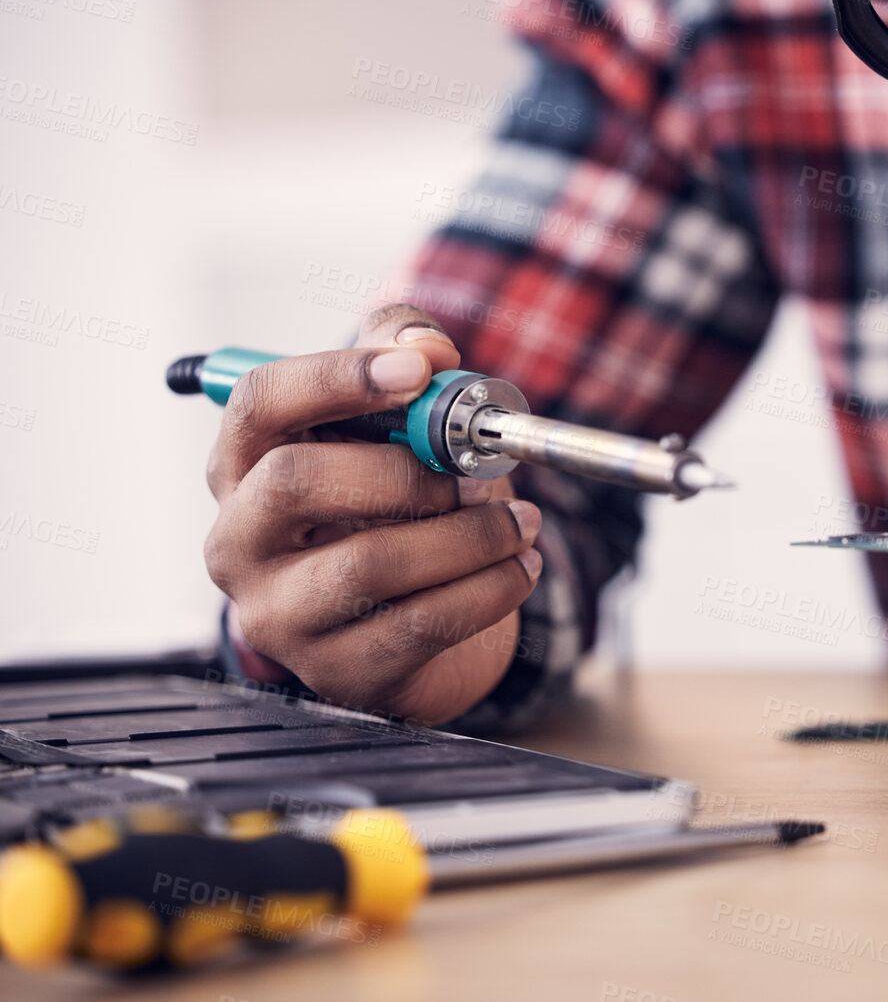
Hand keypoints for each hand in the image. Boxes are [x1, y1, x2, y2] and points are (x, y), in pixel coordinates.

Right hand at [203, 303, 542, 724]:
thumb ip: (405, 354)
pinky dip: (490, 589)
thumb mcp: (395, 420)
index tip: (420, 369)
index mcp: (242, 463)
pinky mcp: (337, 671)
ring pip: (368, 564)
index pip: (260, 402)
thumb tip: (426, 344)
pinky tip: (521, 566)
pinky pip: (420, 625)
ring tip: (519, 521)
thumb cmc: (394, 503)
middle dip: (405, 469)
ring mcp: (279, 614)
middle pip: (296, 481)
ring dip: (468, 535)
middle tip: (474, 471)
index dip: (338, 376)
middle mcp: (239, 541)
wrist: (412, 619)